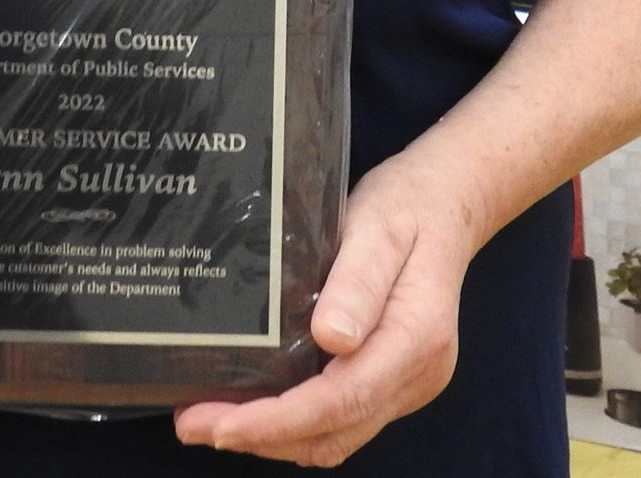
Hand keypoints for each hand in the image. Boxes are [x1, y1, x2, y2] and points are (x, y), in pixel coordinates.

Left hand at [174, 150, 487, 466]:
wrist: (447, 202)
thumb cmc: (409, 207)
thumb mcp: (379, 229)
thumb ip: (359, 283)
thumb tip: (332, 339)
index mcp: (415, 340)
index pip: (341, 401)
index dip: (278, 422)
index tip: (222, 425)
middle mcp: (416, 375)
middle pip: (335, 432)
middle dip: (262, 438)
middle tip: (194, 424)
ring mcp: (408, 383)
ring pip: (338, 436)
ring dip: (276, 439)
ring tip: (213, 421)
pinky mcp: (394, 380)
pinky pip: (344, 420)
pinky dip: (299, 425)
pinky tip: (259, 408)